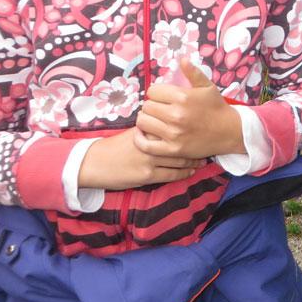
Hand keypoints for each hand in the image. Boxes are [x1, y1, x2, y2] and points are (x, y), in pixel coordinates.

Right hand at [77, 127, 205, 189]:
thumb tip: (170, 126)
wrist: (94, 163)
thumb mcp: (134, 133)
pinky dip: (184, 173)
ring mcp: (150, 159)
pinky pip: (172, 175)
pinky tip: (192, 171)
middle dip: (196, 145)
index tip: (201, 128)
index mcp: (147, 129)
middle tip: (207, 145)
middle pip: (181, 142)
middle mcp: (151, 143)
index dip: (190, 128)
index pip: (174, 126)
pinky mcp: (147, 175)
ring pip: (180, 159)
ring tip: (203, 159)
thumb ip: (152, 130)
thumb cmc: (114, 147)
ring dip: (194, 160)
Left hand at [134, 58, 244, 158]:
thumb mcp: (207, 87)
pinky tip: (142, 134)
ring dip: (146, 120)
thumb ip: (193, 72)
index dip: (157, 93)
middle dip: (152, 106)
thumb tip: (182, 59)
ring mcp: (173, 133)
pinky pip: (145, 144)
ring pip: (143, 122)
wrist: (229, 131)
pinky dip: (139, 139)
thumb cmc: (216, 107)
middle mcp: (176, 115)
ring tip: (154, 120)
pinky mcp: (172, 149)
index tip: (163, 98)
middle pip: (146, 106)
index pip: (152, 91)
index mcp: (183, 97)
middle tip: (160, 110)